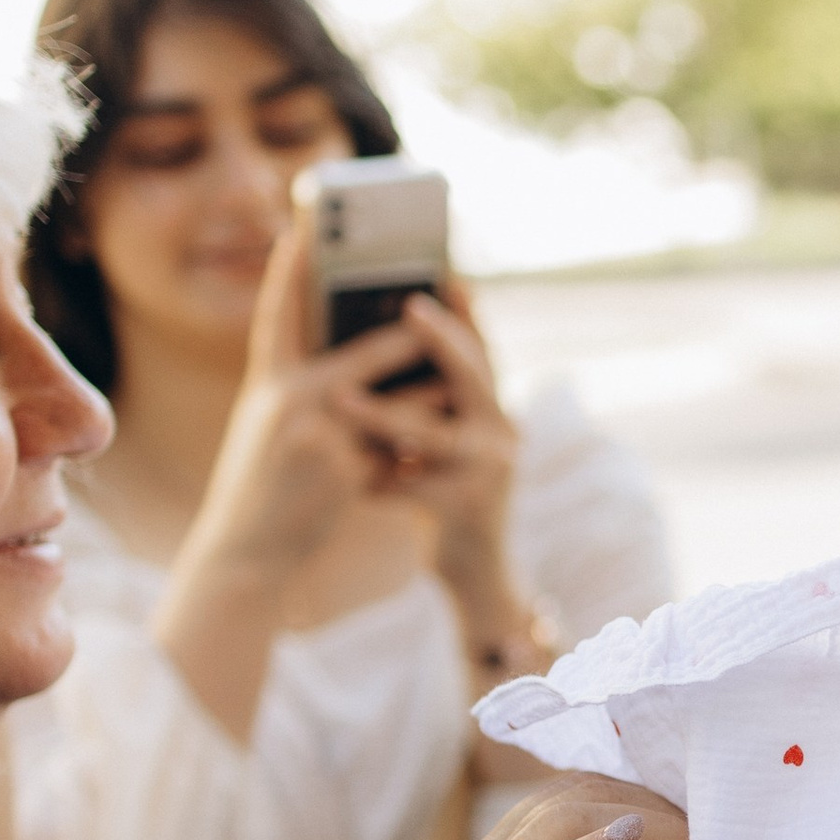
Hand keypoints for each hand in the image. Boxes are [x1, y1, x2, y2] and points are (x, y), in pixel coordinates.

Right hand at [152, 226, 450, 737]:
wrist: (246, 548)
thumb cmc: (260, 482)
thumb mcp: (269, 424)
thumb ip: (305, 386)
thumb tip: (361, 354)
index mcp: (267, 383)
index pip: (279, 312)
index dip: (292, 267)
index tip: (307, 226)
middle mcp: (288, 400)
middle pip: (366, 350)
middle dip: (413, 333)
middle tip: (446, 299)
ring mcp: (318, 435)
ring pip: (398, 399)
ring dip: (435, 390)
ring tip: (468, 374)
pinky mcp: (343, 470)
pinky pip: (401, 445)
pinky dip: (425, 441)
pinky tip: (452, 439)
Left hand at [365, 286, 523, 603]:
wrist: (473, 568)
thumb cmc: (443, 492)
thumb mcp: (441, 440)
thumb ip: (426, 400)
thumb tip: (379, 342)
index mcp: (490, 408)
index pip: (479, 347)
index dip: (465, 309)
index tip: (444, 270)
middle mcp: (500, 431)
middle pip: (473, 373)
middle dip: (440, 338)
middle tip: (407, 306)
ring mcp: (489, 470)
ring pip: (435, 433)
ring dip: (386, 416)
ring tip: (339, 399)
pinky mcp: (467, 508)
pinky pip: (415, 487)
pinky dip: (379, 481)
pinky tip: (350, 479)